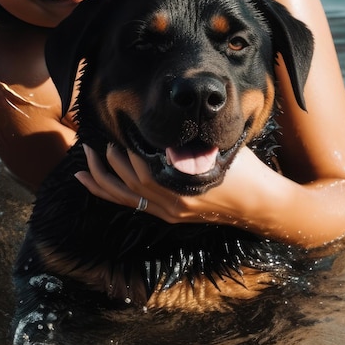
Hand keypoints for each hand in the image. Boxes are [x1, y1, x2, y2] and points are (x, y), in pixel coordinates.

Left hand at [75, 144, 263, 225]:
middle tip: (92, 143)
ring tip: (83, 163)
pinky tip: (96, 186)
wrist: (260, 205)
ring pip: (127, 199)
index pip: (143, 170)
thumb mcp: (220, 148)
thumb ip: (192, 142)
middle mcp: (173, 204)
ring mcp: (170, 213)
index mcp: (185, 186)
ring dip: (102, 181)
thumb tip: (167, 127)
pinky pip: (134, 207)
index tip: (115, 134)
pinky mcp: (170, 217)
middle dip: (107, 162)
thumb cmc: (245, 171)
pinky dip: (112, 195)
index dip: (125, 153)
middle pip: (130, 183)